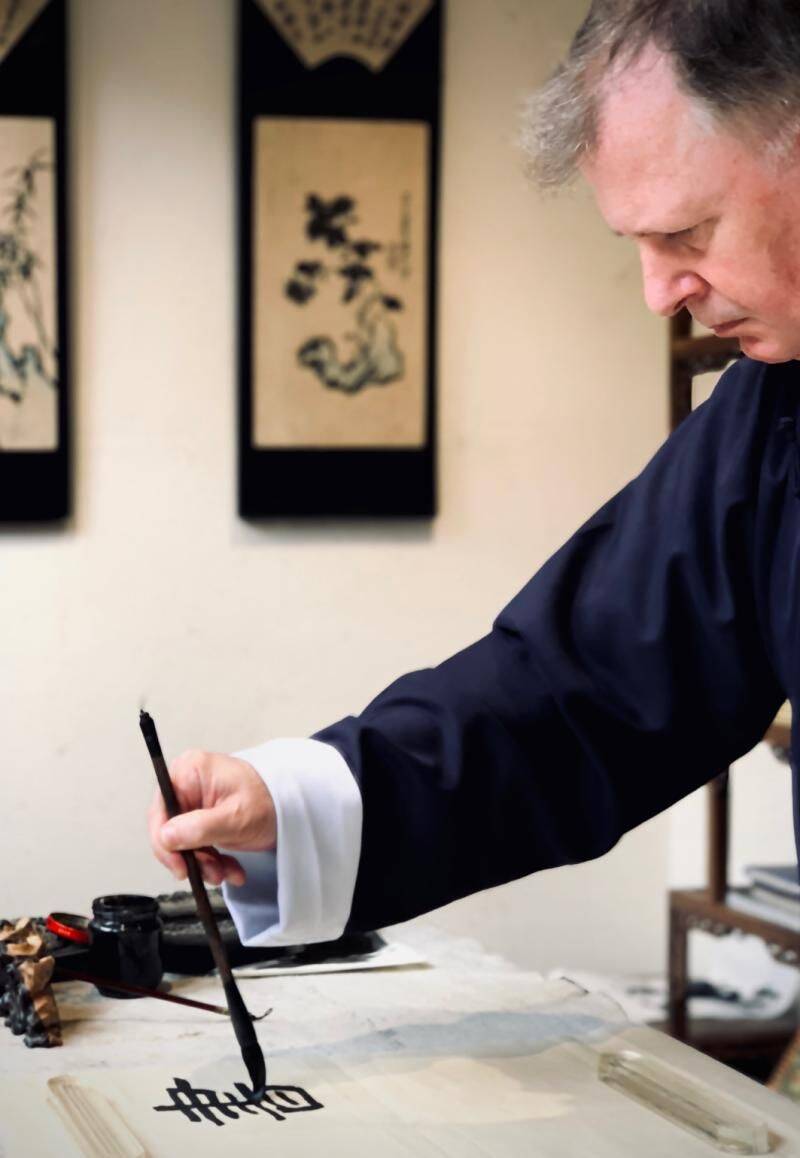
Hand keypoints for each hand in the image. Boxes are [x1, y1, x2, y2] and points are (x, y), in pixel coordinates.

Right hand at [148, 750, 275, 887]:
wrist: (294, 807)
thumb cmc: (269, 801)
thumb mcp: (235, 818)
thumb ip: (199, 828)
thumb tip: (166, 837)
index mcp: (189, 771)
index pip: (161, 810)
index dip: (164, 842)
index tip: (179, 867)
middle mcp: (187, 784)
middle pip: (170, 829)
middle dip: (191, 857)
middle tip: (211, 875)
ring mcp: (195, 801)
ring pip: (184, 842)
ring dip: (204, 864)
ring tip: (226, 874)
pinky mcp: (204, 817)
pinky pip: (198, 844)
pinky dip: (213, 862)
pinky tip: (232, 870)